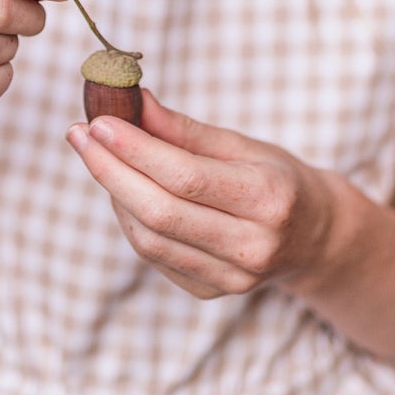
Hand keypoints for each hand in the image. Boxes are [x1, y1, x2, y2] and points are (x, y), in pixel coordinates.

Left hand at [66, 91, 348, 300]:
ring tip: (99, 156)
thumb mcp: (244, 144)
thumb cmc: (278, 178)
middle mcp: (252, 246)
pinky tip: (123, 189)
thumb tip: (134, 102)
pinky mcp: (210, 293)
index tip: (98, 121)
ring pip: (148, 239)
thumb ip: (185, 130)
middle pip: (160, 212)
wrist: (314, 238)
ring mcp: (231, 278)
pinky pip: (153, 255)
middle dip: (110, 170)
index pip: (186, 177)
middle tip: (79, 134)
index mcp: (269, 199)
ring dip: (114, 194)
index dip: (135, 149)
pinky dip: (129, 219)